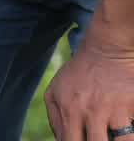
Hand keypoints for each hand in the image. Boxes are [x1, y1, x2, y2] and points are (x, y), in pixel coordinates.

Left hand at [45, 12, 133, 140]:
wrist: (107, 49)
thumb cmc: (80, 72)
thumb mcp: (55, 90)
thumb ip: (54, 117)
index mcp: (67, 109)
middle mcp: (86, 111)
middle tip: (97, 140)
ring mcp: (109, 108)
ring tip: (115, 137)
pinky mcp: (130, 104)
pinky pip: (132, 133)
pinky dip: (129, 136)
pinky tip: (127, 131)